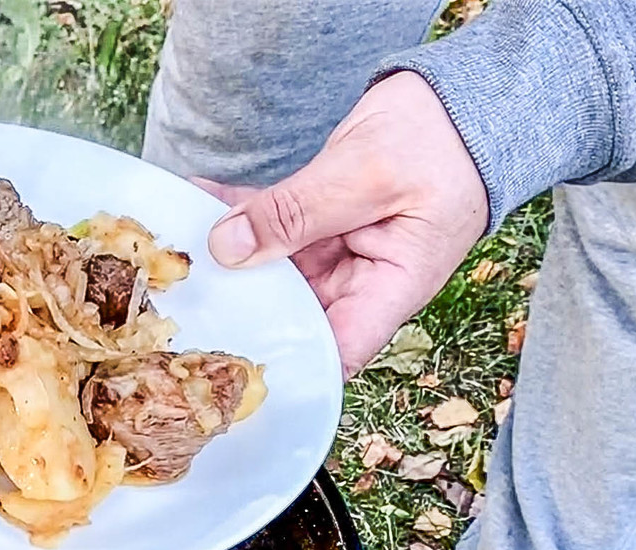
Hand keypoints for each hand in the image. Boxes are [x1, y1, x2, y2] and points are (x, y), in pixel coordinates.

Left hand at [198, 71, 488, 375]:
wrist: (458, 100)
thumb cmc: (442, 140)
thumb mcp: (365, 174)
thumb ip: (296, 212)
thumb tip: (229, 247)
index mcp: (390, 290)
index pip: (335, 351)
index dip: (286, 363)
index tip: (229, 359)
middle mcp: (361, 282)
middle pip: (292, 313)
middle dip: (239, 306)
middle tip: (181, 296)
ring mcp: (338, 254)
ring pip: (272, 268)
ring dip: (228, 255)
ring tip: (176, 241)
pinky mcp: (320, 223)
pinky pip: (272, 227)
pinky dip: (237, 214)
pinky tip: (198, 199)